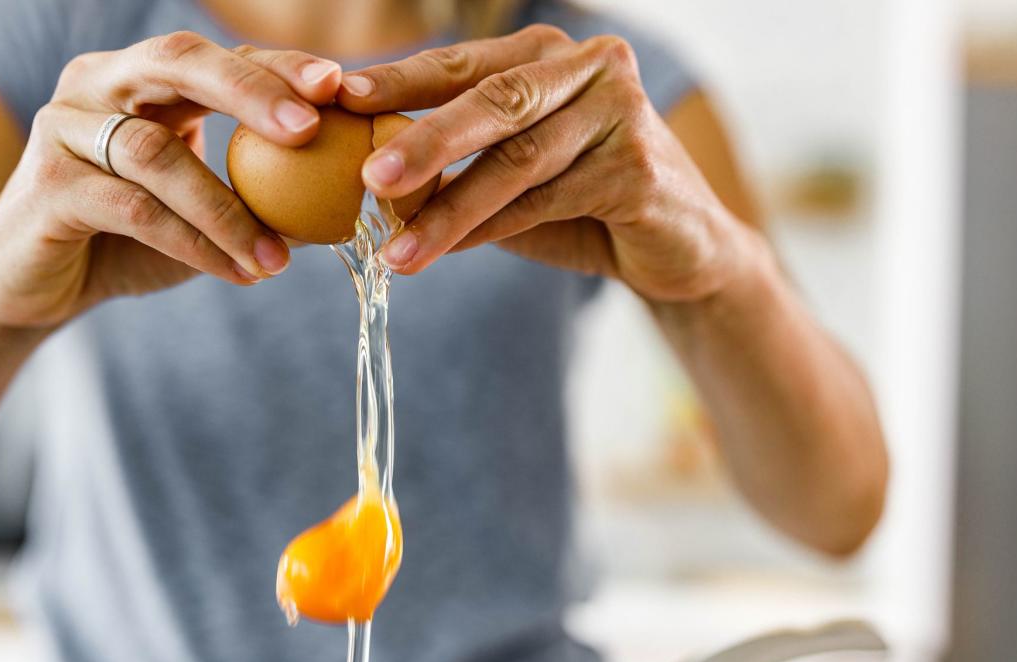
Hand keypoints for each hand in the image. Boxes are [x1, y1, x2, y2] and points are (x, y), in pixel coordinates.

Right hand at [0, 31, 342, 328]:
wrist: (33, 288)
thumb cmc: (124, 241)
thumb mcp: (198, 212)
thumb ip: (255, 197)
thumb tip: (341, 203)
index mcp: (139, 78)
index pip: (216, 57)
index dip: (276, 67)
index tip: (338, 86)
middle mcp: (96, 85)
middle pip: (177, 64)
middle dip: (250, 92)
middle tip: (310, 129)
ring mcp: (64, 129)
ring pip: (157, 154)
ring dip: (228, 210)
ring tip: (278, 260)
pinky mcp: (47, 186)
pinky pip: (134, 209)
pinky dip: (193, 242)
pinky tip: (237, 272)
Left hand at [338, 24, 748, 303]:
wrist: (678, 247)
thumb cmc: (582, 202)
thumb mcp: (513, 174)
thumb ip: (457, 164)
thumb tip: (367, 177)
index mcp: (549, 54)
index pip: (463, 64)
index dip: (400, 81)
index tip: (339, 99)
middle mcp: (591, 67)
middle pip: (493, 101)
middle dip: (424, 140)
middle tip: (368, 177)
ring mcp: (621, 113)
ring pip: (517, 160)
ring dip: (450, 208)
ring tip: (396, 249)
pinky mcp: (639, 168)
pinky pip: (548, 201)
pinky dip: (492, 230)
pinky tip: (447, 251)